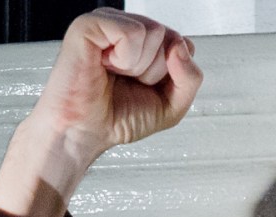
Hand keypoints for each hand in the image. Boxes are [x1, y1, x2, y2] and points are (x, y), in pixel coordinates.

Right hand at [35, 8, 201, 164]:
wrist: (85, 133)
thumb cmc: (118, 118)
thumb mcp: (171, 106)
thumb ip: (190, 78)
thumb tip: (181, 46)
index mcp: (144, 43)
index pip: (182, 45)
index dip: (170, 75)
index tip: (144, 88)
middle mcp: (126, 28)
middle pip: (171, 38)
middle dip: (155, 71)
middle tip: (126, 83)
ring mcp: (108, 23)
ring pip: (155, 31)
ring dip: (138, 66)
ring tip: (114, 75)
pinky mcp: (90, 24)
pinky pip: (132, 32)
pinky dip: (124, 59)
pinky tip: (104, 66)